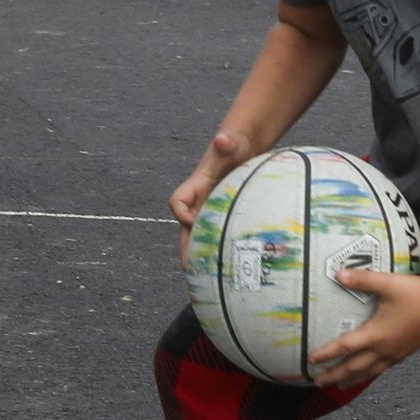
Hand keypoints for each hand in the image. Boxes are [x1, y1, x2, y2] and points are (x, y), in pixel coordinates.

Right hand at [169, 126, 249, 263]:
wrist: (242, 146)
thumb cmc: (234, 143)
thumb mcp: (232, 142)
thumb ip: (226, 142)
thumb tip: (222, 139)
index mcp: (196, 185)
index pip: (177, 202)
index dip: (181, 213)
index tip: (193, 221)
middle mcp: (199, 200)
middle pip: (185, 227)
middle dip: (186, 247)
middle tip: (191, 269)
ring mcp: (210, 208)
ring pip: (199, 235)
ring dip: (201, 254)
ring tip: (206, 279)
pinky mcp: (223, 214)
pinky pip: (216, 235)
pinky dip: (218, 250)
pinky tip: (228, 267)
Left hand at [310, 263, 419, 387]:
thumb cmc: (416, 292)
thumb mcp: (387, 282)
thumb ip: (362, 279)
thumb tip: (338, 273)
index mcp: (376, 334)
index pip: (345, 348)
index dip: (326, 354)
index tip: (310, 360)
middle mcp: (384, 348)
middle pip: (354, 367)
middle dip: (334, 375)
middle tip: (317, 382)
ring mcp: (395, 353)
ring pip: (369, 372)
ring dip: (351, 379)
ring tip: (338, 385)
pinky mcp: (404, 353)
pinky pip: (382, 369)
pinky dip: (369, 374)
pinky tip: (367, 373)